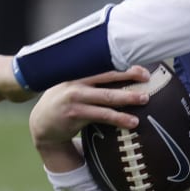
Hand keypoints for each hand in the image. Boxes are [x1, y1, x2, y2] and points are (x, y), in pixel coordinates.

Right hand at [29, 68, 151, 148]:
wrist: (41, 124)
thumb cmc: (64, 102)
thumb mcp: (73, 86)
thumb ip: (92, 80)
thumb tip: (124, 75)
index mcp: (79, 74)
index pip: (104, 67)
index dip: (125, 67)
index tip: (143, 70)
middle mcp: (77, 84)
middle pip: (107, 78)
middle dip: (129, 78)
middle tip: (148, 80)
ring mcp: (75, 100)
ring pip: (106, 98)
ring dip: (127, 99)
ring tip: (144, 100)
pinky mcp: (75, 115)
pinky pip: (101, 116)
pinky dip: (118, 118)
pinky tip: (131, 122)